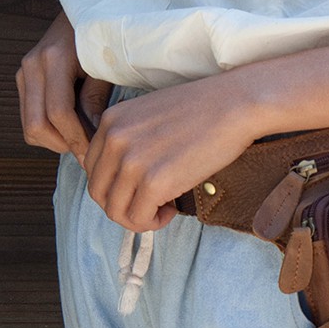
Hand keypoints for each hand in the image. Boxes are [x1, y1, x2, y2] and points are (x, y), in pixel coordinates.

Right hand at [15, 10, 112, 163]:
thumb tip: (94, 137)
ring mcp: (23, 73)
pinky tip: (70, 128)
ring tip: (82, 139)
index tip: (94, 154)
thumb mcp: (104, 67)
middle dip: (63, 145)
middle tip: (88, 153)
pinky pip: (29, 119)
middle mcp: (32, 66)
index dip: (76, 139)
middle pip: (36, 125)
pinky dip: (48, 132)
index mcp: (54, 59)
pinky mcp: (23, 81)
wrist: (79, 15)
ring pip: (29, 127)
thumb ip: (96, 100)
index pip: (59, 113)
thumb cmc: (99, 40)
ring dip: (55, 141)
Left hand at [83, 75, 257, 231]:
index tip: (139, 189)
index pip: (92, 169)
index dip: (115, 187)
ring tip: (162, 210)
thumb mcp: (150, 115)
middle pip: (99, 193)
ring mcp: (132, 162)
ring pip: (115, 211)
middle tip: (149, 206)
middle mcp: (114, 140)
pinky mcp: (154, 182)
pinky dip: (153, 222)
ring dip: (137, 219)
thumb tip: (126, 178)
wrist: (235, 105)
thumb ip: (131, 140)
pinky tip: (173, 210)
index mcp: (111, 121)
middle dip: (122, 207)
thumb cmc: (204, 110)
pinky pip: (139, 218)